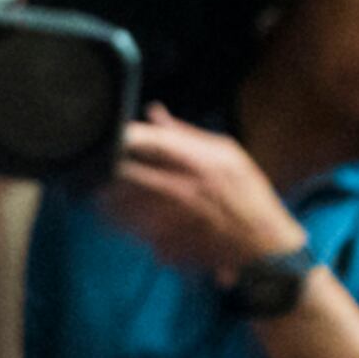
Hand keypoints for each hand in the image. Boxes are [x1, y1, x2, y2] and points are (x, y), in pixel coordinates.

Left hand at [98, 106, 308, 283]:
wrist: (262, 246)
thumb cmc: (247, 194)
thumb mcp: (228, 154)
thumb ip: (185, 134)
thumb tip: (153, 112)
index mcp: (198, 161)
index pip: (148, 140)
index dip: (122, 135)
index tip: (109, 132)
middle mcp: (182, 189)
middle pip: (124, 173)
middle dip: (105, 167)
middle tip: (96, 164)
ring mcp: (172, 220)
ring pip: (120, 205)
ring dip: (106, 196)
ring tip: (101, 192)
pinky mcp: (164, 244)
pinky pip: (128, 230)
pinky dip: (120, 221)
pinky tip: (119, 217)